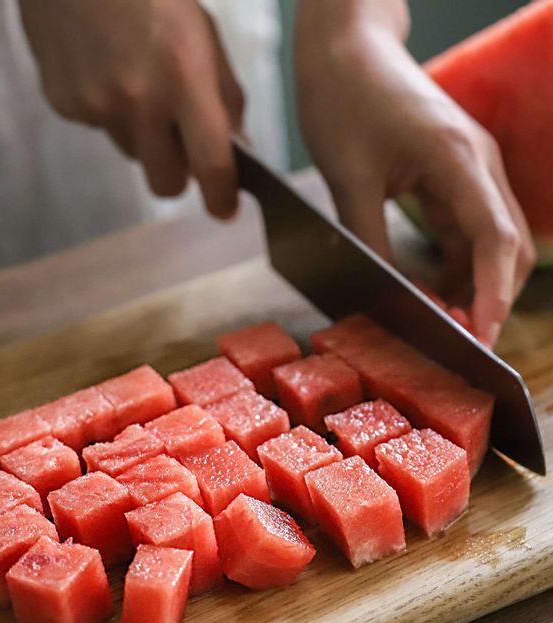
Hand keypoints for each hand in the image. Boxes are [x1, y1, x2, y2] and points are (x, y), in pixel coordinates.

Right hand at [18, 0, 243, 218]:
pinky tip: (104, 68)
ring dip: (141, 134)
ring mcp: (95, 105)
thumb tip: (234, 146)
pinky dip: (108, 109)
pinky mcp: (65, 104)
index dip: (221, 196)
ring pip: (131, 151)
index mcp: (183, 77)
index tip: (225, 209)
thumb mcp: (202, 33)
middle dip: (177, 175)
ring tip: (134, 80)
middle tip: (181, 148)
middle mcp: (138, 100)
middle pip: (165, 183)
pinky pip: (99, 128)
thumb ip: (222, 95)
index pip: (210, 163)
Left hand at [295, 0, 534, 346]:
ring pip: (489, 242)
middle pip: (508, 245)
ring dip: (472, 285)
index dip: (494, 294)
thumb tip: (389, 295)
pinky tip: (432, 291)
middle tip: (463, 346)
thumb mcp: (348, 179)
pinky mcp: (450, 175)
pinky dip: (455, 265)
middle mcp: (477, 164)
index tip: (484, 337)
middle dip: (492, 297)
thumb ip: (369, 240)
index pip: (495, 238)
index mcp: (458, 158)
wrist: (344, 46)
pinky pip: (465, 230)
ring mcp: (468, 169)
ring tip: (443, 327)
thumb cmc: (344, 100)